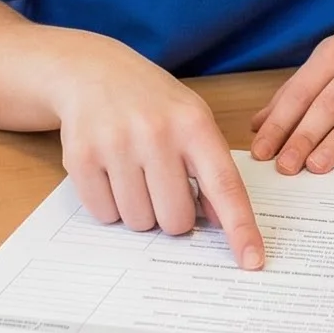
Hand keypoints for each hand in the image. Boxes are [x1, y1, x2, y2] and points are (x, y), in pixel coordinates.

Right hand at [52, 42, 264, 269]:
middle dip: (172, 214)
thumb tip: (222, 222)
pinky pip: (104, 215)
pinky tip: (110, 171)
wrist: (92, 72)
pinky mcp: (81, 158)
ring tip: (134, 172)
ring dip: (140, 209)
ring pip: (139, 222)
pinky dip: (110, 205)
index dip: (240, 227)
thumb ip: (211, 168)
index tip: (252, 261)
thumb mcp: (192, 120)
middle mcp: (156, 132)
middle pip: (176, 219)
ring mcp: (116, 144)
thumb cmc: (152, 103)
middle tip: (162, 184)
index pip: (224, 186)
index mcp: (193, 124)